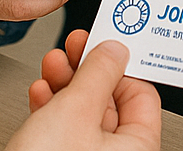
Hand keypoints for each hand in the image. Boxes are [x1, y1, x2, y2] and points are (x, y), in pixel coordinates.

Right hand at [10, 30, 160, 150]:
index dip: (120, 63)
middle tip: (74, 49)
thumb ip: (97, 73)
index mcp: (139, 149)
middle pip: (111, 103)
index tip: (102, 42)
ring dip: (66, 86)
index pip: (142, 94)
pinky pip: (65, 134)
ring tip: (52, 67)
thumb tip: (115, 49)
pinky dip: (52, 110)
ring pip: (84, 116)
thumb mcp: (74, 110)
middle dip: (86, 71)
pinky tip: (41, 95)